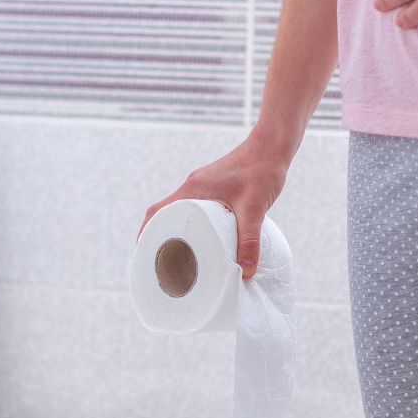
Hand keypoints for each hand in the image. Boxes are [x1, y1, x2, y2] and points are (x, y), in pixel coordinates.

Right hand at [137, 133, 290, 278]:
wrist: (273, 146)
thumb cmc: (261, 171)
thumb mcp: (254, 208)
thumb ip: (249, 240)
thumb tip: (246, 271)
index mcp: (193, 190)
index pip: (157, 212)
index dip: (146, 233)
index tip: (143, 254)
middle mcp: (193, 186)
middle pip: (165, 213)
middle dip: (161, 237)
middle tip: (163, 263)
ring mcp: (203, 184)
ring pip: (182, 210)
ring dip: (179, 229)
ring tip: (182, 255)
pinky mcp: (215, 185)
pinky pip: (196, 206)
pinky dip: (194, 222)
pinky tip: (206, 237)